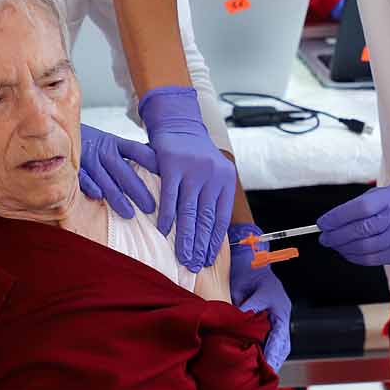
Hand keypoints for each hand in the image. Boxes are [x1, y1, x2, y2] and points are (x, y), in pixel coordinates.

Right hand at [77, 124, 158, 218]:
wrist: (59, 133)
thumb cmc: (92, 143)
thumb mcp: (111, 143)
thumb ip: (131, 152)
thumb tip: (159, 161)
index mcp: (114, 143)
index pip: (136, 150)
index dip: (150, 159)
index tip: (165, 172)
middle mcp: (103, 151)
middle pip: (124, 171)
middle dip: (138, 190)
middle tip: (151, 207)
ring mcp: (87, 159)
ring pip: (105, 180)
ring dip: (117, 197)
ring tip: (130, 214)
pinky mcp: (73, 167)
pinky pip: (82, 178)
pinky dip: (90, 186)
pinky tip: (98, 196)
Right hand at [138, 86, 235, 271]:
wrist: (179, 123)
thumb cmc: (195, 155)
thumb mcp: (212, 172)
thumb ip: (213, 197)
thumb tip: (209, 234)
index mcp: (226, 180)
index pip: (221, 217)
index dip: (214, 241)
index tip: (208, 259)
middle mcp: (213, 175)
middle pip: (205, 218)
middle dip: (200, 246)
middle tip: (194, 265)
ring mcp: (193, 170)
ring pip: (188, 212)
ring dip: (184, 237)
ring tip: (182, 256)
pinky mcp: (173, 165)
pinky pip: (169, 197)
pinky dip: (166, 216)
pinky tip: (163, 231)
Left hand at [229, 223, 292, 369]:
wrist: (249, 259)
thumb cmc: (249, 271)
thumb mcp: (247, 287)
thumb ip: (248, 305)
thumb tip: (243, 322)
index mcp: (279, 306)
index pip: (278, 334)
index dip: (272, 351)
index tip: (267, 363)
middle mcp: (281, 313)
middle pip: (283, 343)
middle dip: (276, 360)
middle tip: (268, 376)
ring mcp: (277, 316)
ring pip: (281, 343)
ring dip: (274, 357)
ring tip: (265, 374)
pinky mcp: (270, 318)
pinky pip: (273, 338)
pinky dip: (270, 351)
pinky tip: (262, 362)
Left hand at [318, 184, 389, 266]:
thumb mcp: (387, 194)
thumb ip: (362, 204)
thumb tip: (333, 221)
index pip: (360, 208)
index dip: (338, 217)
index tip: (323, 223)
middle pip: (362, 229)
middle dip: (337, 235)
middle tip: (325, 237)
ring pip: (366, 247)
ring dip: (344, 248)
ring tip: (334, 245)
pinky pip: (375, 258)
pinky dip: (356, 257)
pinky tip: (348, 253)